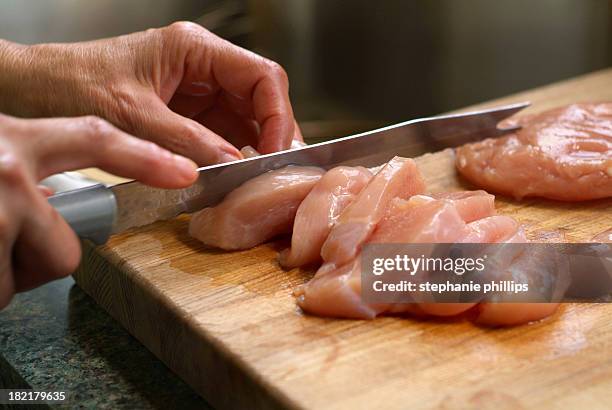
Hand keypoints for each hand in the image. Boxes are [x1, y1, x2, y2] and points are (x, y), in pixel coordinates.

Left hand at [0, 22, 301, 164]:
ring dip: (253, 151)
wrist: (34, 90)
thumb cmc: (72, 85)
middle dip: (271, 137)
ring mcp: (196, 94)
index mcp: (194, 49)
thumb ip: (185, 141)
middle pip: (260, 100)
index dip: (277, 115)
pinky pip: (222, 137)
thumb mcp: (132, 115)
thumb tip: (232, 165)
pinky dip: (231, 159)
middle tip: (275, 174)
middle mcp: (203, 68)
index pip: (261, 76)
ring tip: (257, 182)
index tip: (274, 153)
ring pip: (246, 122)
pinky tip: (234, 179)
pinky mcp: (186, 117)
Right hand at [0, 113, 196, 307]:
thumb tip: (51, 198)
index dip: (146, 159)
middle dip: (44, 256)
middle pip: (71, 248)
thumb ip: (26, 166)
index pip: (96, 141)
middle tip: (5, 242)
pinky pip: (3, 291)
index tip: (186, 174)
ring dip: (8, 270)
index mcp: (18, 139)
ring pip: (40, 270)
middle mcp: (10, 169)